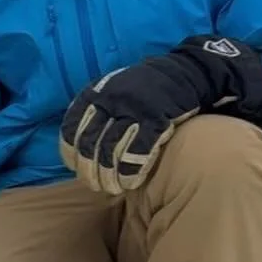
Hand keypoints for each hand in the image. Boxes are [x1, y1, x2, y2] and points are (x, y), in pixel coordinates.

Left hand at [60, 35, 261, 195]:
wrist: (190, 72)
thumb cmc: (149, 88)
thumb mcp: (116, 89)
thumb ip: (98, 111)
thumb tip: (80, 147)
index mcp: (97, 92)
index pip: (72, 128)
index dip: (71, 153)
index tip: (76, 167)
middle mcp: (112, 99)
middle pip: (90, 144)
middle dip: (89, 171)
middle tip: (96, 185)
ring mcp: (135, 109)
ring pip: (111, 151)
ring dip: (109, 176)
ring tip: (113, 188)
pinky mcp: (158, 119)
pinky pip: (138, 152)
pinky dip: (131, 172)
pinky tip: (131, 182)